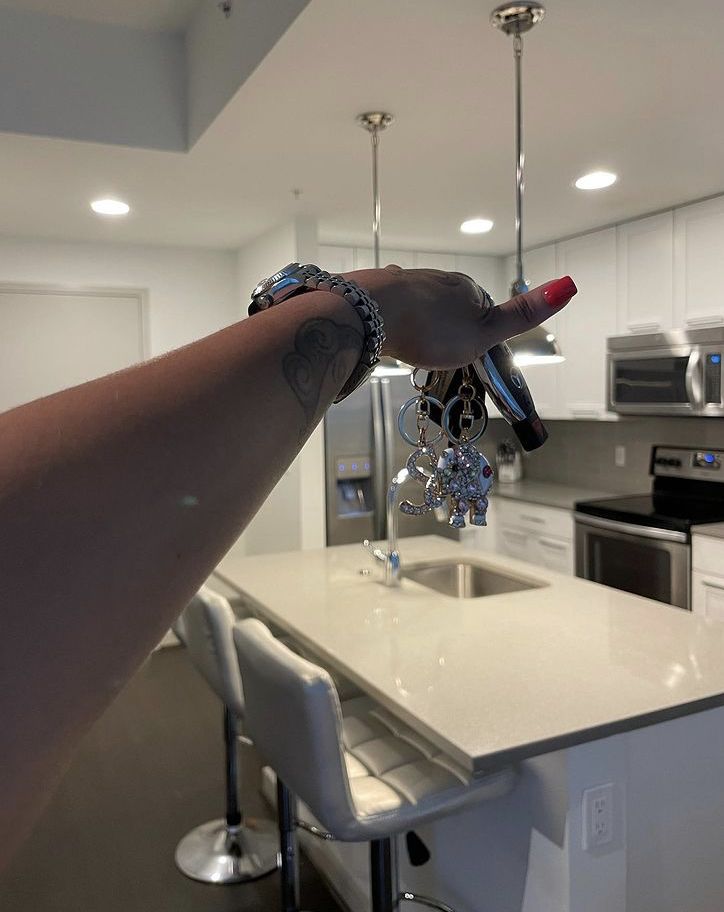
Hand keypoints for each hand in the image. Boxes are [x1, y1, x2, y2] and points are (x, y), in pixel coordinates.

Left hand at [347, 266, 576, 368]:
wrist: (370, 316)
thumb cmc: (430, 328)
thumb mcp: (485, 331)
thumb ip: (522, 314)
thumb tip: (569, 285)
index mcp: (466, 289)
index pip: (481, 309)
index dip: (478, 331)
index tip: (470, 351)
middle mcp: (436, 280)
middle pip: (449, 305)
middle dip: (447, 325)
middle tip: (440, 353)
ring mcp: (405, 283)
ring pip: (418, 304)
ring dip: (418, 321)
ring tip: (414, 343)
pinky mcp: (377, 291)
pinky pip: (390, 307)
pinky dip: (392, 318)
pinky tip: (387, 328)